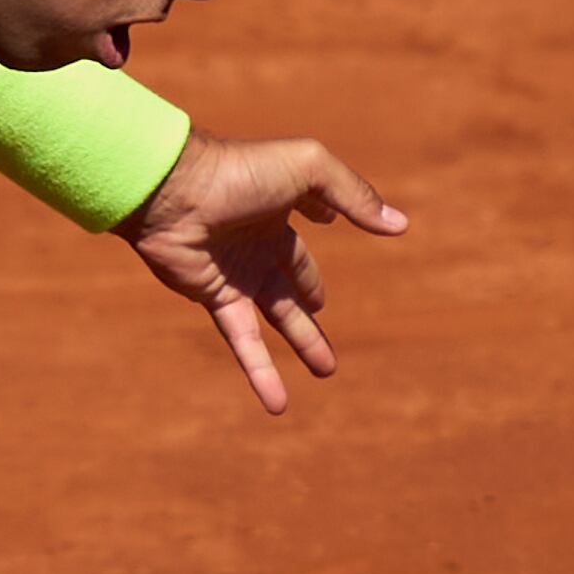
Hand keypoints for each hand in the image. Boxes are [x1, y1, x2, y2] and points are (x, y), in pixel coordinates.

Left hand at [116, 132, 409, 413]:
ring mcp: (236, 275)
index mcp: (278, 213)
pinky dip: (261, 373)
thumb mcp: (309, 169)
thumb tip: (400, 226)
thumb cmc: (239, 170)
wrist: (174, 190)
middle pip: (292, 284)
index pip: (304, 236)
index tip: (329, 238)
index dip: (318, 239)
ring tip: (326, 372)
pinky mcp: (216, 299)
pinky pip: (244, 343)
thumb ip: (352, 195)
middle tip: (324, 326)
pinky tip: (277, 404)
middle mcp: (257, 246)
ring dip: (301, 344)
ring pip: (276, 318)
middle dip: (310, 305)